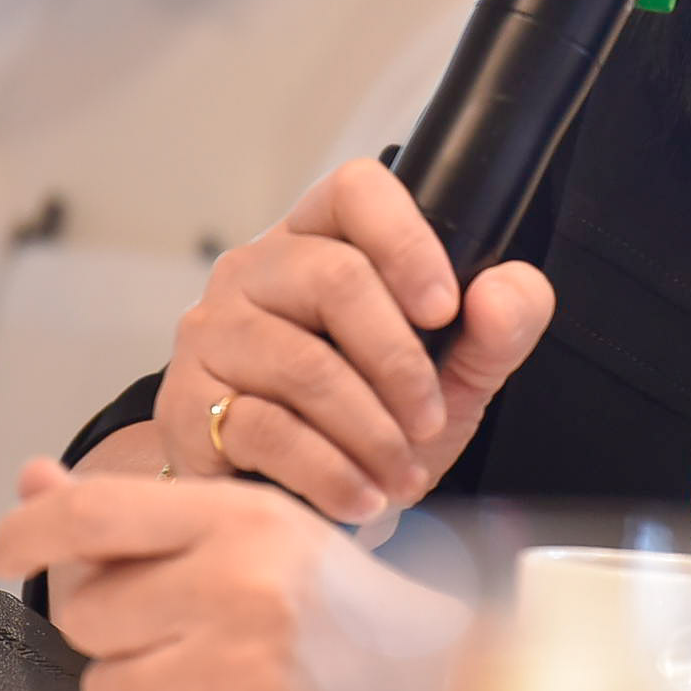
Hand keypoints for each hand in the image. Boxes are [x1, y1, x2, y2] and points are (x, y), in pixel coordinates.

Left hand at [0, 459, 462, 690]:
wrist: (435, 690)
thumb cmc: (339, 606)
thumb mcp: (252, 527)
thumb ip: (138, 513)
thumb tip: (34, 483)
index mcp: (241, 523)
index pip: (94, 513)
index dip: (30, 527)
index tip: (5, 545)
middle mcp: (237, 594)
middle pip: (88, 616)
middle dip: (120, 629)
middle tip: (183, 628)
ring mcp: (238, 680)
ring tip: (212, 677)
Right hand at [152, 157, 552, 521]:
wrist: (293, 500)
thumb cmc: (372, 418)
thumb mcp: (453, 375)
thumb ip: (498, 330)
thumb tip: (502, 293)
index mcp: (320, 239)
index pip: (356, 190)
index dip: (407, 241)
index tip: (446, 310)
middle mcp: (255, 270)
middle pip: (334, 278)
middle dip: (400, 362)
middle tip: (431, 422)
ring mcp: (213, 334)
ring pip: (304, 364)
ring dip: (371, 430)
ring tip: (404, 474)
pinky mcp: (188, 404)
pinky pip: (267, 429)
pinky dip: (331, 472)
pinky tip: (363, 498)